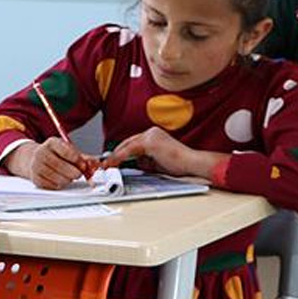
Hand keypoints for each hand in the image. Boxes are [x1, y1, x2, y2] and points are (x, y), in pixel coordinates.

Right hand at [5, 138, 94, 189]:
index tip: (84, 166)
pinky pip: (52, 185)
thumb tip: (97, 164)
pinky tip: (60, 179)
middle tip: (78, 174)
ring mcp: (36, 166)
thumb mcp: (68, 151)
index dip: (78, 161)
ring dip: (68, 180)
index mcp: (52, 143)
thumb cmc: (55, 155)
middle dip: (75, 172)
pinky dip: (60, 184)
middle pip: (62, 166)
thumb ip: (83, 158)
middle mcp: (41, 152)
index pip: (67, 152)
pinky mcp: (35, 178)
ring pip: (58, 178)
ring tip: (68, 176)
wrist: (34, 159)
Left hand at [102, 127, 223, 179]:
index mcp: (153, 136)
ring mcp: (150, 135)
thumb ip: (143, 160)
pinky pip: (130, 149)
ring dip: (115, 156)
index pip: (132, 143)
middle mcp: (151, 132)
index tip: (112, 161)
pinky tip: (113, 163)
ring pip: (127, 145)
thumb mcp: (155, 162)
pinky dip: (120, 157)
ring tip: (107, 165)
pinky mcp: (150, 141)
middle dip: (115, 154)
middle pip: (127, 143)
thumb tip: (132, 163)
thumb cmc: (179, 165)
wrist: (192, 164)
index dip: (121, 153)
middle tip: (105, 164)